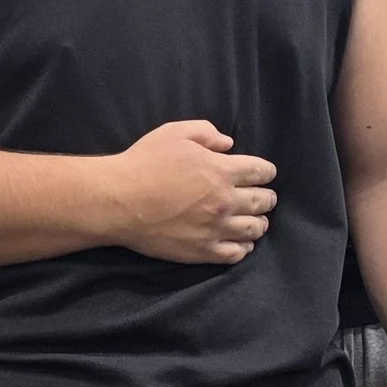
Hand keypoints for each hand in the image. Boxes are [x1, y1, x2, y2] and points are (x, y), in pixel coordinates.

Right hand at [101, 119, 276, 264]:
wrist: (119, 201)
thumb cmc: (144, 163)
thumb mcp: (174, 133)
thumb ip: (206, 132)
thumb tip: (228, 143)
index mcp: (222, 171)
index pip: (261, 172)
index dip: (266, 171)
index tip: (265, 173)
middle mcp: (226, 201)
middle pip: (263, 201)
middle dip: (267, 197)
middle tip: (264, 197)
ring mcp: (216, 229)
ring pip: (254, 229)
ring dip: (259, 223)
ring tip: (256, 221)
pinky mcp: (202, 251)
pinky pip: (236, 253)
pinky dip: (244, 247)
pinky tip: (241, 243)